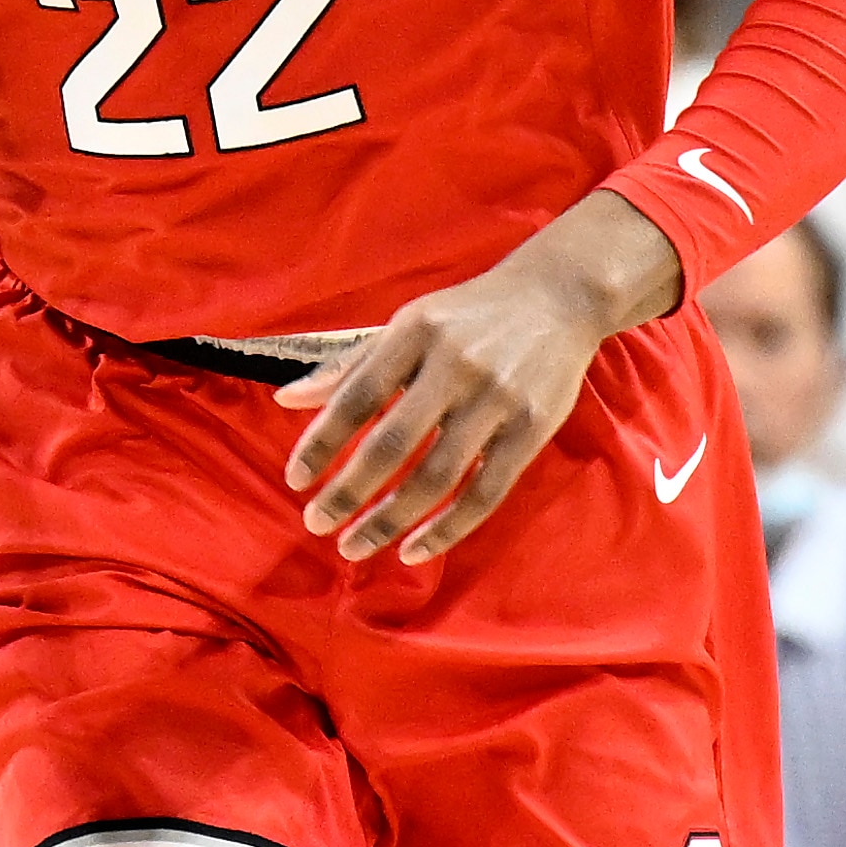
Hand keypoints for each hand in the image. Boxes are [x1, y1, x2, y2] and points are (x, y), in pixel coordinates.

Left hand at [277, 195, 677, 562]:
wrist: (558, 296)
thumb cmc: (468, 314)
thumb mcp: (407, 322)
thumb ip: (349, 364)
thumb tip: (287, 401)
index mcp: (415, 332)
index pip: (356, 396)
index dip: (321, 443)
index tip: (295, 480)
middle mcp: (455, 365)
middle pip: (392, 444)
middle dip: (348, 491)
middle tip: (315, 523)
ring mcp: (498, 399)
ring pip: (436, 477)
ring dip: (389, 520)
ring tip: (354, 546)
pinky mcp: (532, 429)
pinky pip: (485, 493)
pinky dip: (447, 529)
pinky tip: (413, 550)